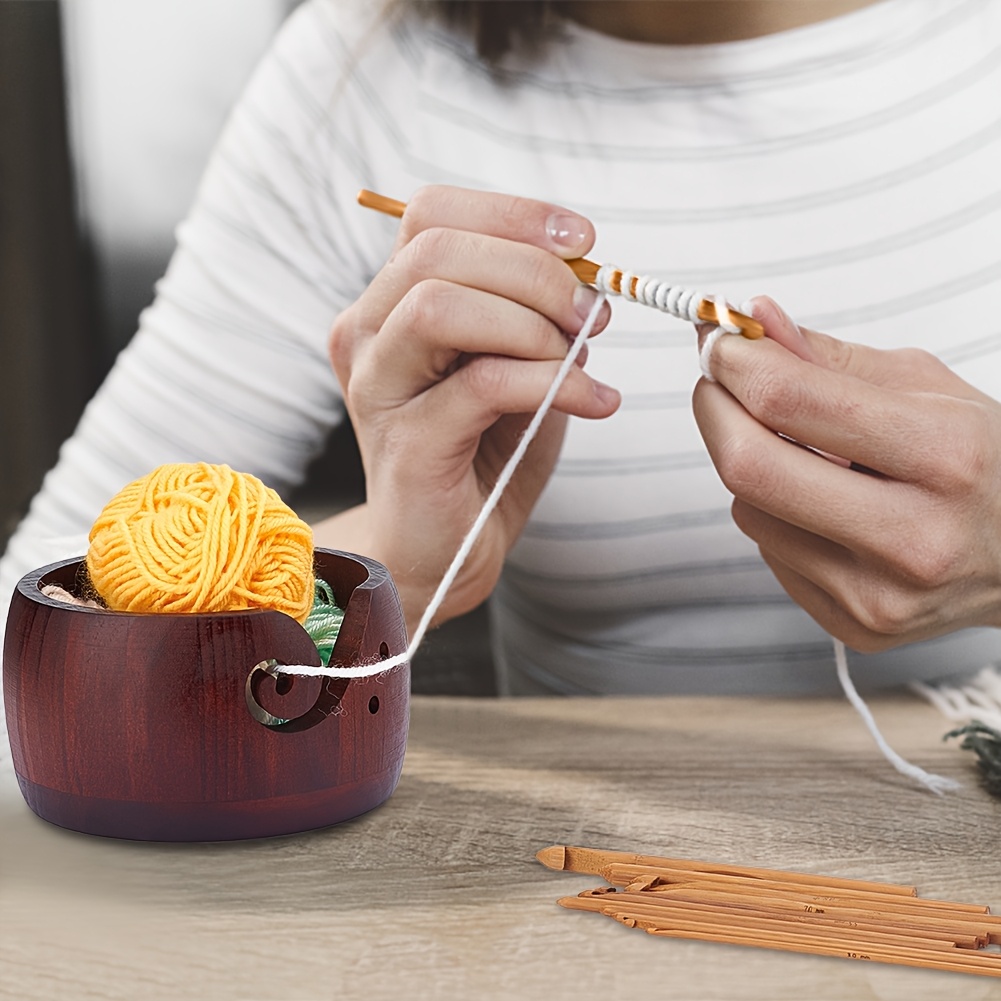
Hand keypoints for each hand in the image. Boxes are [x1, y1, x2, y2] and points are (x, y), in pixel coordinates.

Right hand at [326, 185, 618, 630]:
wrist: (447, 550)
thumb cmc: (482, 454)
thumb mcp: (516, 364)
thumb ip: (535, 315)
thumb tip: (586, 277)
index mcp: (389, 304)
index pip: (430, 215)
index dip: (512, 214)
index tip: (583, 241)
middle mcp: (368, 334)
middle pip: (436, 249)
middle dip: (534, 270)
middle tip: (591, 314)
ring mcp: (377, 387)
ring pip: (440, 304)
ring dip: (532, 322)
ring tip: (581, 358)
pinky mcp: (405, 441)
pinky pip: (482, 383)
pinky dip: (553, 382)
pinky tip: (597, 401)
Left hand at [692, 297, 1000, 651]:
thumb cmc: (982, 462)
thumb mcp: (927, 389)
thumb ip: (829, 357)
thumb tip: (753, 320)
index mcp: (944, 457)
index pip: (791, 400)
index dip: (734, 362)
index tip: (717, 342)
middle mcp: (912, 538)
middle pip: (749, 466)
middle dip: (714, 409)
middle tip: (717, 382)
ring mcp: (879, 595)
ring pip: (748, 509)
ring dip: (751, 467)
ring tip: (801, 453)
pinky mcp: (853, 626)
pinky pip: (767, 551)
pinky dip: (776, 515)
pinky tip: (824, 507)